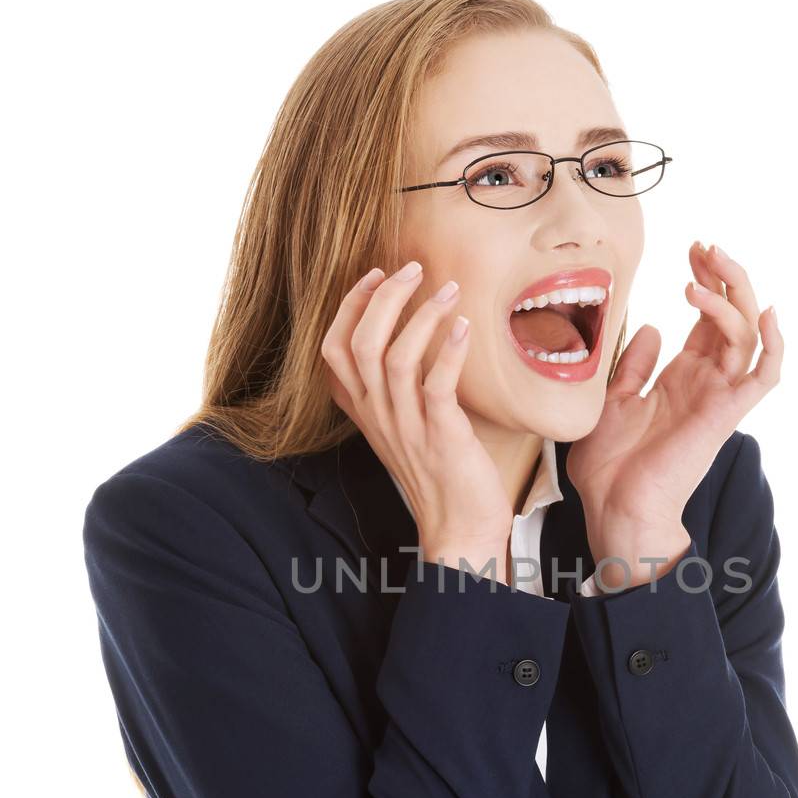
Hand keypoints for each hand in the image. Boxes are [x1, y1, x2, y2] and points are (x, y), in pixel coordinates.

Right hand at [321, 261, 512, 575]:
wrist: (459, 530)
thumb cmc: (441, 473)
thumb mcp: (406, 426)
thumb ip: (400, 388)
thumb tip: (419, 335)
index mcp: (363, 411)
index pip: (333, 350)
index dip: (349, 306)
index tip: (375, 274)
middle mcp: (377, 415)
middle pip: (360, 343)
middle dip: (383, 297)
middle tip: (413, 268)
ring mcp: (406, 427)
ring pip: (393, 358)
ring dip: (421, 315)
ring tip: (449, 289)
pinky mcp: (440, 436)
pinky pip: (435, 385)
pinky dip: (448, 350)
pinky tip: (464, 328)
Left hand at [566, 242, 781, 582]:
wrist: (616, 508)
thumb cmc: (611, 467)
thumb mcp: (613, 400)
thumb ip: (634, 365)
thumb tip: (649, 327)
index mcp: (683, 378)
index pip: (708, 318)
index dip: (705, 280)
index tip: (692, 249)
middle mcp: (707, 383)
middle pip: (733, 317)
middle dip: (724, 276)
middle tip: (705, 246)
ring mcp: (719, 397)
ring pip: (747, 335)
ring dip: (731, 297)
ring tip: (700, 272)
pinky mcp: (726, 414)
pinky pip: (764, 376)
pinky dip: (773, 344)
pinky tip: (765, 311)